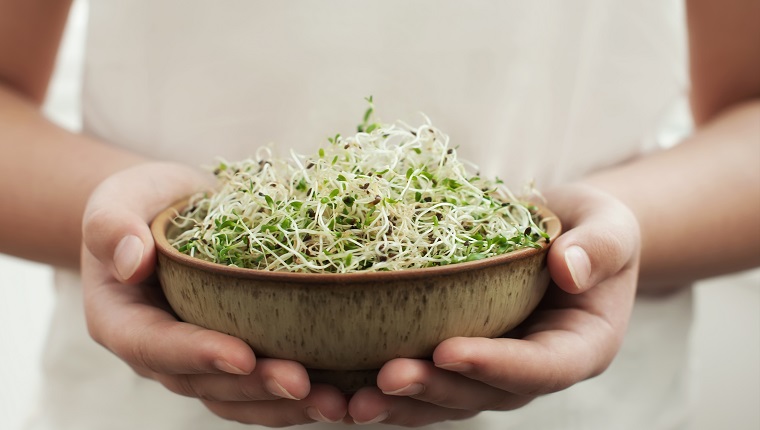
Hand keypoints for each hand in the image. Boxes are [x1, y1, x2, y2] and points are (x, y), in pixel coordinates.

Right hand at [81, 162, 346, 424]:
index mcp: (124, 321)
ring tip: (333, 403)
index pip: (155, 346)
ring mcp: (201, 357)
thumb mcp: (118, 198)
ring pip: (239, 396)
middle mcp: (161, 352)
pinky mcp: (237, 350)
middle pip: (204, 383)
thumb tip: (131, 259)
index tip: (242, 353)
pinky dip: (299, 394)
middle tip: (301, 383)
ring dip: (284, 406)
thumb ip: (112, 225)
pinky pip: (263, 383)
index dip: (197, 354)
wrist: (174, 210)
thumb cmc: (144, 202)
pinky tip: (342, 392)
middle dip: (254, 387)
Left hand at [347, 183, 640, 425]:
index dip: (495, 364)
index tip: (448, 349)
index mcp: (578, 348)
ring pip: (447, 399)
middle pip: (483, 394)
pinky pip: (427, 379)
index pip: (540, 367)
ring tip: (351, 403)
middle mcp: (533, 369)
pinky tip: (342, 390)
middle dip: (434, 389)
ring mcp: (494, 368)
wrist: (566, 235)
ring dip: (400, 404)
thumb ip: (598, 247)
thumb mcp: (608, 227)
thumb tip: (568, 269)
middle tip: (387, 378)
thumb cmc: (591, 229)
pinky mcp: (462, 357)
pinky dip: (387, 388)